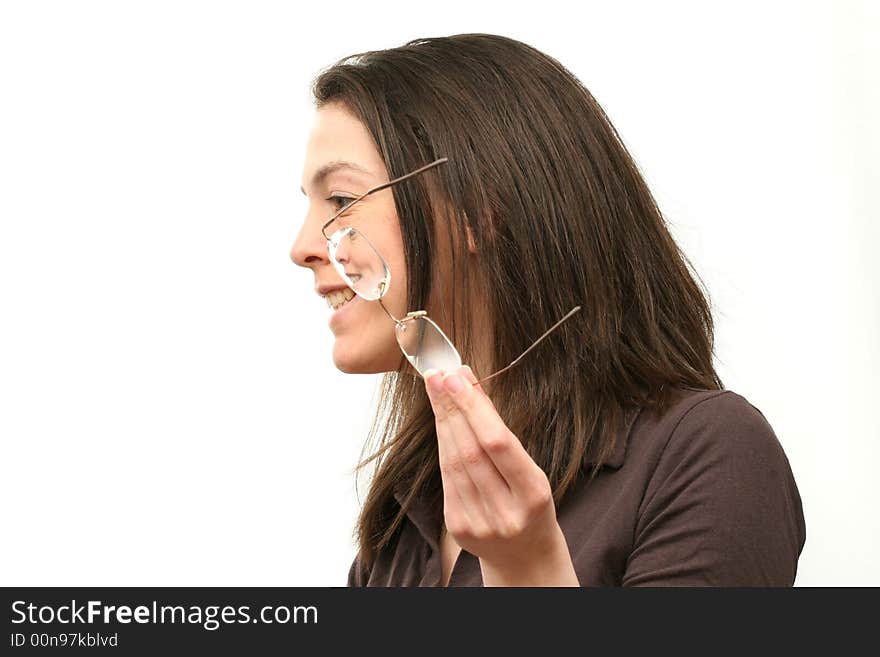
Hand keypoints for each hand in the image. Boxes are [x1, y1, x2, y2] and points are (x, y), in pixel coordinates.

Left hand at [423, 365, 579, 585]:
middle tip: (439, 375)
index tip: (457, 377)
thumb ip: (501, 432)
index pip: (497, 444)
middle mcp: (505, 513)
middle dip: (452, 407)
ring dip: (443, 421)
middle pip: (470, 450)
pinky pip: (447, 478)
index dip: (473, 408)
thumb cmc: (531, 505)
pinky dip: (443, 445)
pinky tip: (442, 421)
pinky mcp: (458, 527)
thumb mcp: (531, 471)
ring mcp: (478, 523)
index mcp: (533, 495)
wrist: (526, 557)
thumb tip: (471, 386)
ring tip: (437, 389)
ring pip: (453, 462)